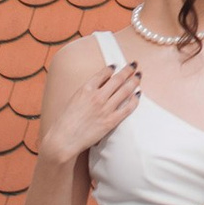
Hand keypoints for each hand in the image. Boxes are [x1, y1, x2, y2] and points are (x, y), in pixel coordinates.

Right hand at [41, 42, 138, 167]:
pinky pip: (128, 108)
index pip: (103, 73)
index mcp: (85, 89)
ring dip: (134, 81)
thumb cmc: (65, 121)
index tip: (116, 66)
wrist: (63, 140)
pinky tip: (138, 94)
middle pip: (117, 79)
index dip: (111, 68)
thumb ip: (86, 92)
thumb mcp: (74, 99)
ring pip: (125, 90)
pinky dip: (135, 100)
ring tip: (139, 76)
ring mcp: (105, 108)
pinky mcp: (111, 121)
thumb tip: (99, 85)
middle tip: (134, 65)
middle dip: (128, 70)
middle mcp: (97, 96)